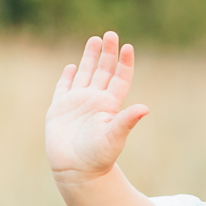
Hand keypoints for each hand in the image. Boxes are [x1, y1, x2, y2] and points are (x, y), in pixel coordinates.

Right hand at [46, 33, 149, 184]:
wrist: (76, 171)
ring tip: (95, 39)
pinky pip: (64, 88)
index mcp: (109, 105)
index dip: (125, 63)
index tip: (128, 47)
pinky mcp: (59, 109)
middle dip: (108, 53)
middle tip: (111, 34)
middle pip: (103, 71)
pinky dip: (67, 77)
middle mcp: (95, 101)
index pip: (120, 79)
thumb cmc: (98, 157)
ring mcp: (77, 104)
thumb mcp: (114, 137)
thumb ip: (127, 120)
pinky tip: (71, 67)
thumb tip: (146, 108)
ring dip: (89, 57)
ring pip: (84, 74)